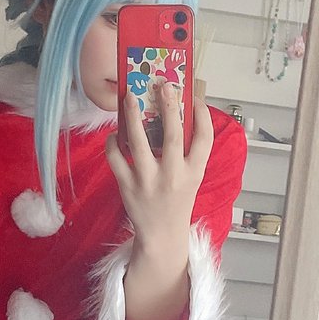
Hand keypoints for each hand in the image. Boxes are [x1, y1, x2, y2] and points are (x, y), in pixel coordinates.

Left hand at [105, 82, 213, 252]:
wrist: (162, 235)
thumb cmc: (178, 199)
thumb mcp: (192, 177)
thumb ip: (188, 151)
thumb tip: (175, 113)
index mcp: (195, 172)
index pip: (205, 138)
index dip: (202, 114)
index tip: (195, 97)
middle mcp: (174, 175)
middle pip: (173, 135)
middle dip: (168, 106)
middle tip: (163, 85)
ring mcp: (148, 181)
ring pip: (139, 142)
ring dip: (134, 116)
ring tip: (131, 97)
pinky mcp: (127, 186)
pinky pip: (116, 157)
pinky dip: (113, 141)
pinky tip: (116, 131)